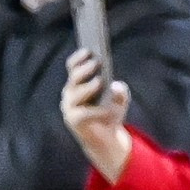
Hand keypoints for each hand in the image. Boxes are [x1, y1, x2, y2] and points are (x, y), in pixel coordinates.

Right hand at [60, 48, 133, 184]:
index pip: (73, 66)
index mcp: (78, 83)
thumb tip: (114, 87)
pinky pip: (84, 113)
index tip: (90, 50)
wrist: (106, 139)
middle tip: (96, 62)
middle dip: (85, 69)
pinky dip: (96, 111)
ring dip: (88, 86)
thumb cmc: (111, 113)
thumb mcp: (120, 100)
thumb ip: (121, 91)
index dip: (79, 58)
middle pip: (74, 77)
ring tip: (100, 81)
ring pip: (76, 93)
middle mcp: (70, 93)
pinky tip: (107, 109)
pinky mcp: (73, 121)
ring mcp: (69, 107)